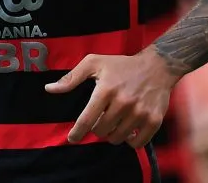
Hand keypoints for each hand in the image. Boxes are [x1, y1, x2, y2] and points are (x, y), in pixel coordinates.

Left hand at [44, 49, 178, 148]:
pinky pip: (137, 143)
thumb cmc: (121, 65)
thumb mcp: (94, 63)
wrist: (157, 67)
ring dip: (112, 134)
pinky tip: (128, 130)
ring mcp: (140, 113)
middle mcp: (123, 102)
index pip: (87, 119)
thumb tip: (50, 89)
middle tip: (102, 117)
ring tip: (115, 121)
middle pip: (101, 131)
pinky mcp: (154, 120)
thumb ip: (71, 78)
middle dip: (97, 127)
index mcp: (106, 89)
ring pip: (117, 138)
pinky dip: (130, 141)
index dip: (77, 132)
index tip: (72, 138)